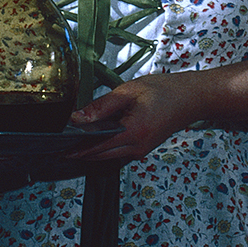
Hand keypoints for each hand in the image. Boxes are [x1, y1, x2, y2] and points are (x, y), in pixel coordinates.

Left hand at [66, 73, 206, 162]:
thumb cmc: (165, 90)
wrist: (193, 98)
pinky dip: (103, 147)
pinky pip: (117, 152)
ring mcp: (140, 151)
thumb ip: (101, 106)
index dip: (73, 148)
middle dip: (77, 152)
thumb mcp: (129, 91)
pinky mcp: (143, 148)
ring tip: (70, 140)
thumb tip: (76, 119)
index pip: (94, 147)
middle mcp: (136, 147)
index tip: (54, 146)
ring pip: (107, 156)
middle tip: (56, 145)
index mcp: (132, 132)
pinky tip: (93, 137)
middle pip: (98, 156)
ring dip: (90, 151)